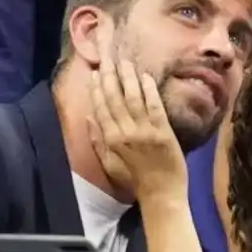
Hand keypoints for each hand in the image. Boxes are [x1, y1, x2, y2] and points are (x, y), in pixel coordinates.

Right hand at [88, 47, 187, 204]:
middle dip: (109, 76)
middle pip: (114, 98)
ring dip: (128, 78)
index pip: (100, 108)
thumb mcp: (109, 164)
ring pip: (132, 98)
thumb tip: (88, 118)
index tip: (94, 73)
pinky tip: (146, 76)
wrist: (161, 194)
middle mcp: (125, 132)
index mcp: (111, 140)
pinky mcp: (162, 131)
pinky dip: (149, 90)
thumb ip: (97, 141)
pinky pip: (154, 106)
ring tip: (124, 62)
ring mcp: (144, 131)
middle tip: (107, 58)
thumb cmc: (135, 181)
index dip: (96, 89)